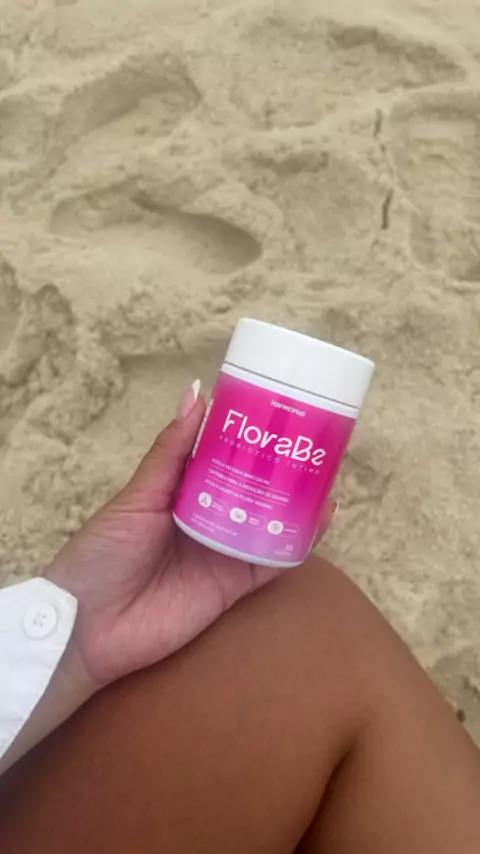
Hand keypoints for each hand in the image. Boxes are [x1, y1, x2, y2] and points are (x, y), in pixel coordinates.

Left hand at [1, 381, 335, 773]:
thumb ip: (170, 452)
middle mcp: (208, 519)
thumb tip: (197, 393)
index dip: (249, 438)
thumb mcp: (138, 496)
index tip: (277, 411)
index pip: (223, 459)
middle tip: (313, 439)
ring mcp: (223, 553)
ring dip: (298, 501)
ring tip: (326, 471)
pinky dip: (298, 542)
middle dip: (281, 467)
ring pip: (270, 522)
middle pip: (252, 489)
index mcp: (182, 493)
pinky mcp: (234, 586)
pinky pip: (273, 562)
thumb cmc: (104, 553)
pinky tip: (322, 517)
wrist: (90, 627)